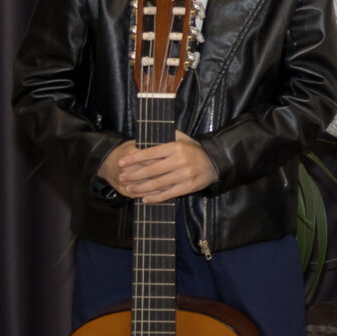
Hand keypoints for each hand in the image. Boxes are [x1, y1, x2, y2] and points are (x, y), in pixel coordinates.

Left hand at [98, 134, 218, 203]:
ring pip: (157, 183)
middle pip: (151, 170)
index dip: (134, 159)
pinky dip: (155, 198)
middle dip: (134, 175)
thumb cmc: (194, 150)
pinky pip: (168, 194)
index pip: (150, 153)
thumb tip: (145, 138)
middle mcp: (179, 161)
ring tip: (129, 189)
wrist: (215, 162)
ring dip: (141, 188)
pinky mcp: (188, 187)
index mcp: (176, 147)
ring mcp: (184, 175)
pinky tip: (144, 199)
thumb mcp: (182, 138)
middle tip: (122, 178)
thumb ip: (165, 137)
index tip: (121, 163)